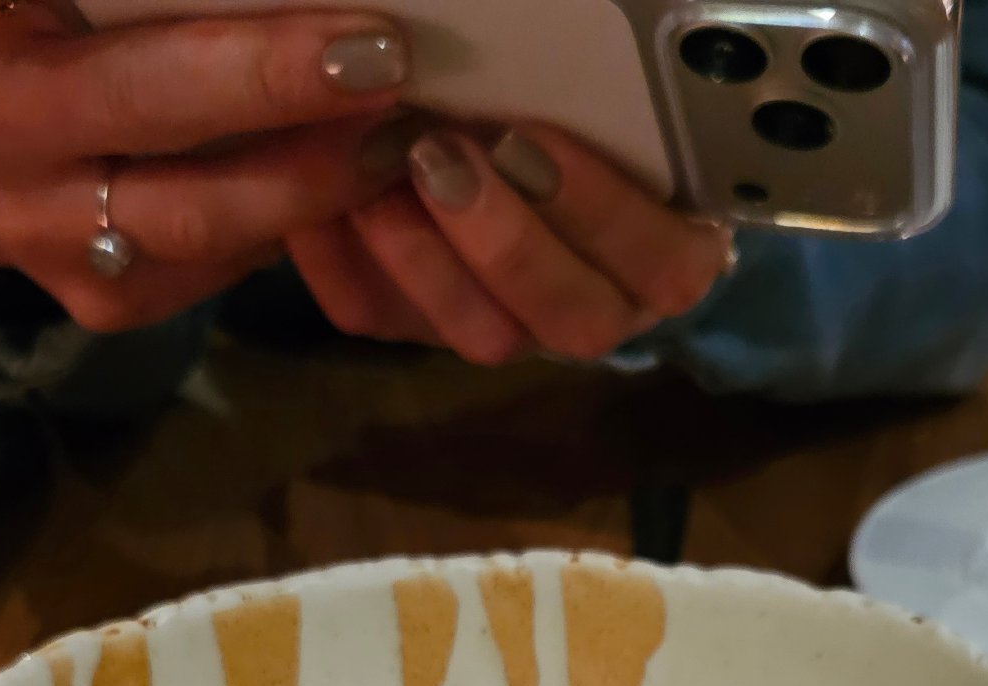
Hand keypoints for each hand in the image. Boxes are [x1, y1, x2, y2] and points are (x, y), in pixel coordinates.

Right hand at [0, 0, 417, 330]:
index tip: (346, 30)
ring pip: (197, 219)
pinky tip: (352, 186)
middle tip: (386, 66)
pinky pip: (214, 267)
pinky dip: (291, 226)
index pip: (117, 43)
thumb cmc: (37, 24)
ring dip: (311, 180)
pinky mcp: (99, 302)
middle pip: (153, 116)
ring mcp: (40, 237)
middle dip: (279, 93)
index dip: (233, 47)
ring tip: (393, 134)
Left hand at [287, 124, 731, 365]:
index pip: (667, 263)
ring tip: (376, 184)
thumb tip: (544, 46)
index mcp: (665, 248)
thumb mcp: (590, 90)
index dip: (602, 210)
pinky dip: (351, 265)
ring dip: (428, 264)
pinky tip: (321, 208)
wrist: (462, 113)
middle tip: (439, 155)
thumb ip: (586, 87)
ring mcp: (512, 325)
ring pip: (488, 337)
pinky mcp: (424, 325)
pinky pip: (386, 319)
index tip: (529, 136)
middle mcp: (599, 302)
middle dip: (506, 241)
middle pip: (577, 319)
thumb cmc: (561, 94)